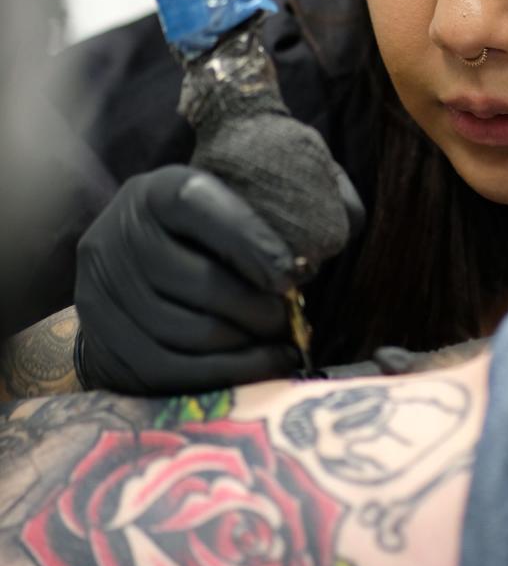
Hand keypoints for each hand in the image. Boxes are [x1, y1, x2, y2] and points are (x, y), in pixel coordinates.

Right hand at [75, 165, 301, 393]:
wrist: (140, 268)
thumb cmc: (216, 234)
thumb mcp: (245, 199)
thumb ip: (299, 199)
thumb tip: (346, 219)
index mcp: (159, 190)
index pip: (200, 204)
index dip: (250, 240)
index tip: (293, 275)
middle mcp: (120, 234)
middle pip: (197, 280)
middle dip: (257, 308)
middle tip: (291, 319)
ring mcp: (102, 290)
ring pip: (186, 330)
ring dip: (245, 346)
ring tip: (280, 343)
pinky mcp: (102, 341)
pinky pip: (170, 370)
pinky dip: (224, 374)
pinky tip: (260, 367)